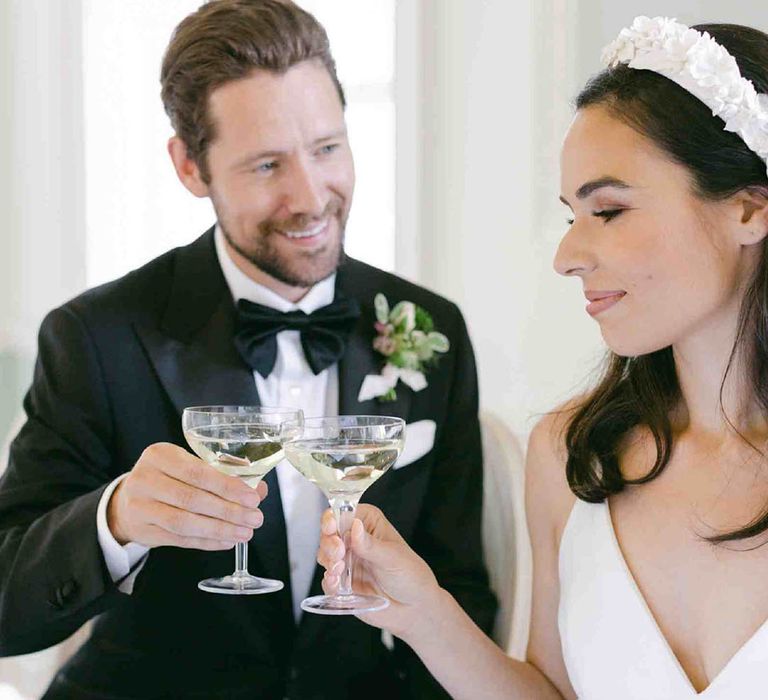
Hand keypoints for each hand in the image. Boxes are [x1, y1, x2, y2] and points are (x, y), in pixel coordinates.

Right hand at [107, 442, 265, 549]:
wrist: (128, 500)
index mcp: (161, 455)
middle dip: (229, 511)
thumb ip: (224, 474)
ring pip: (184, 522)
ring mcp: (140, 506)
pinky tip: (226, 541)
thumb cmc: (169, 478)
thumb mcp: (190, 466)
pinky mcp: (143, 530)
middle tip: (255, 518)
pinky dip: (206, 542)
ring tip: (245, 533)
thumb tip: (260, 489)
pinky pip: (179, 539)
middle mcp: (146, 479)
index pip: (197, 472)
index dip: (227, 486)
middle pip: (192, 499)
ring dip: (219, 529)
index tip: (253, 497)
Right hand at [317, 504, 441, 638]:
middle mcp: (355, 540)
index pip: (342, 512)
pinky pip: (327, 580)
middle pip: (328, 533)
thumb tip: (355, 526)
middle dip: (329, 543)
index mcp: (368, 523)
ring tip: (340, 569)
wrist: (414, 608)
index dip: (333, 519)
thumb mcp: (392, 557)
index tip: (331, 528)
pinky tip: (337, 583)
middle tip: (338, 553)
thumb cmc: (411, 575)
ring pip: (324, 555)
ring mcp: (347, 561)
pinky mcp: (342, 582)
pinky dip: (329, 581)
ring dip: (328, 562)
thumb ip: (371, 545)